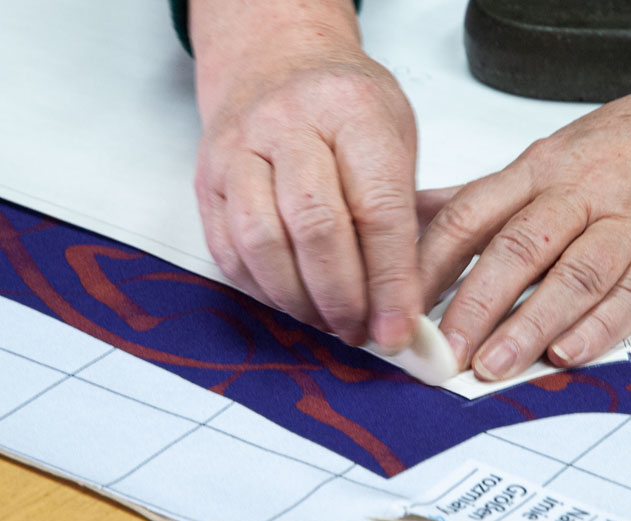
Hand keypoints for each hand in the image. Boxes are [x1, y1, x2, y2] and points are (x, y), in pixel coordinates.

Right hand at [191, 0, 420, 350]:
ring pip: (262, 243)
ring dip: (300, 301)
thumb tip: (408, 301)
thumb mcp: (397, 136)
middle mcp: (288, 124)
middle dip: (343, 297)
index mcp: (352, 111)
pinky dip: (263, 290)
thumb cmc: (344, 107)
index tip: (399, 327)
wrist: (275, 64)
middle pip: (315, 228)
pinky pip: (228, 251)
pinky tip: (293, 301)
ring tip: (329, 322)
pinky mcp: (207, 180)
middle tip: (362, 331)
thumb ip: (406, 212)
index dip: (390, 280)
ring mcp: (239, 150)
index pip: (377, 208)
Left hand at [419, 42, 630, 380]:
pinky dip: (601, 326)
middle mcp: (584, 190)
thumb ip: (490, 192)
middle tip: (445, 350)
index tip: (402, 305)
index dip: (431, 263)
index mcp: (543, 166)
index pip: (472, 214)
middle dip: (476, 303)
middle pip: (518, 247)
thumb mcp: (556, 151)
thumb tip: (421, 216)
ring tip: (495, 364)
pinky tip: (568, 353)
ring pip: (574, 274)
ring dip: (531, 324)